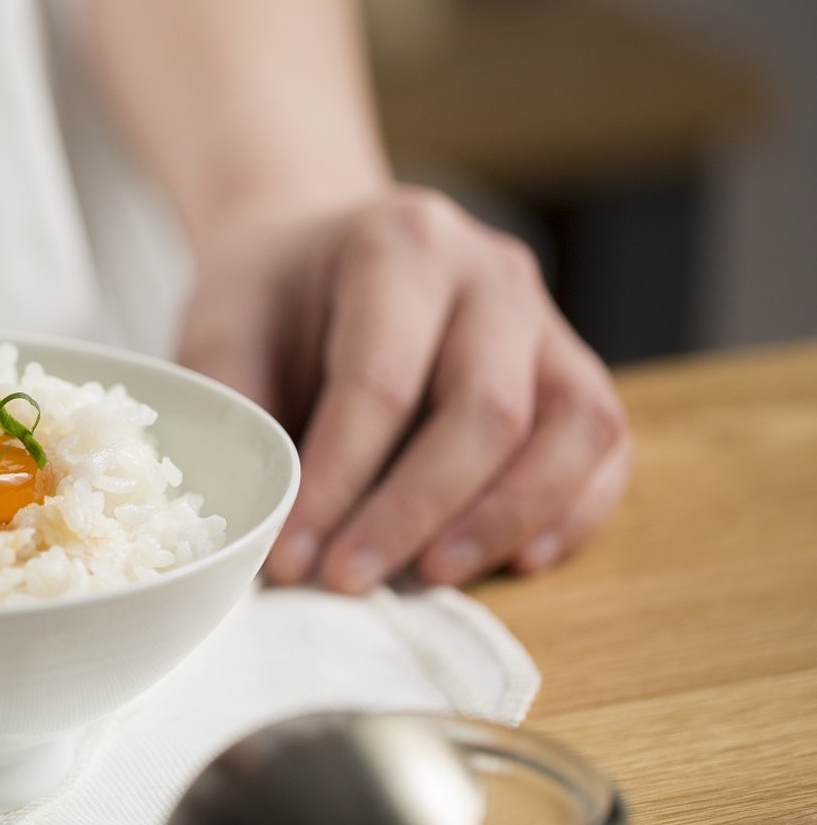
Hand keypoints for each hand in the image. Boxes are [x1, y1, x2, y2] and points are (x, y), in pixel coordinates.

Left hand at [179, 189, 632, 591]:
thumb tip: (248, 527)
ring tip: (430, 577)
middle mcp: (491, 274)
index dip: (336, 480)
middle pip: (486, 410)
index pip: (381, 381)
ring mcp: (547, 321)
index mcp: (399, 244)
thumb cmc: (268, 301)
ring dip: (505, 520)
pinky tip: (514, 562)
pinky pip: (605, 448)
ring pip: (573, 428)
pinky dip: (571, 514)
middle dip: (413, 513)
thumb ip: (233, 417)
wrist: (313, 254)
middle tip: (346, 581)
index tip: (290, 556)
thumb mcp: (219, 335)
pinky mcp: (574, 372)